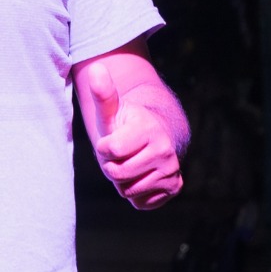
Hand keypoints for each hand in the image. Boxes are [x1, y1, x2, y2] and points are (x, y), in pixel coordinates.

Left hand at [87, 62, 182, 208]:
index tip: (111, 140)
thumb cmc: (125, 124)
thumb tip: (96, 68)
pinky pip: (141, 203)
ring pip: (128, 190)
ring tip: (131, 163)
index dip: (104, 148)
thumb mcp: (111, 111)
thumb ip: (103, 93)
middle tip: (121, 154)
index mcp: (147, 128)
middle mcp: (165, 149)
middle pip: (117, 174)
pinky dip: (136, 194)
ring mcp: (172, 170)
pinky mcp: (174, 187)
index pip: (109, 151)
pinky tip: (141, 176)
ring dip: (123, 181)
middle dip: (112, 166)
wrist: (154, 136)